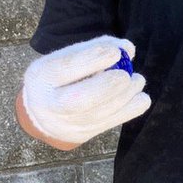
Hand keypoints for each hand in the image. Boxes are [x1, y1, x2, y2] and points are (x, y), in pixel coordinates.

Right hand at [22, 35, 150, 146]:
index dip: (93, 59)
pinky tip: (141, 98)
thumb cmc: (60, 76)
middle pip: (80, 100)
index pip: (67, 67)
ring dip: (125, 96)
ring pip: (99, 114)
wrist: (43, 112)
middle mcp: (50, 104)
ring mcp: (66, 123)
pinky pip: (110, 123)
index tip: (116, 52)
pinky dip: (131, 110)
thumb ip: (97, 47)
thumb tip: (127, 49)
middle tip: (126, 75)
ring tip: (137, 80)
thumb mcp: (66, 56)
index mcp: (42, 77)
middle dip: (109, 85)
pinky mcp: (83, 134)